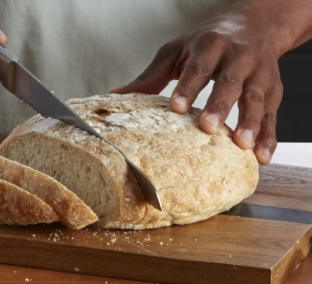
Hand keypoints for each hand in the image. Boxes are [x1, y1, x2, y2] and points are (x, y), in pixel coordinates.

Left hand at [111, 0, 311, 164]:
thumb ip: (151, 76)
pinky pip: (273, 113)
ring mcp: (259, 72)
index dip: (188, 87)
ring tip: (241, 145)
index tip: (176, 108)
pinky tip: (262, 155)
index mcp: (210, 45)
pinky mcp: (274, 89)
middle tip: (208, 127)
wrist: (256, 24)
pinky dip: (270, 135)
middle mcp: (237, 56)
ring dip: (251, 122)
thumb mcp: (178, 51)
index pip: (198, 67)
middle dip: (220, 105)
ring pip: (256, 97)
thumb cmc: (210, 41)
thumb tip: (115, 96)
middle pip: (230, 81)